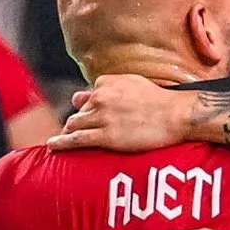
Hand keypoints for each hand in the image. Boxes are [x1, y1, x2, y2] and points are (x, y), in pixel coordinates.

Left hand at [48, 74, 194, 152]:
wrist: (176, 115)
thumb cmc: (162, 100)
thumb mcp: (135, 82)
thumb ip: (114, 85)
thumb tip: (97, 90)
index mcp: (106, 84)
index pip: (87, 97)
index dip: (88, 108)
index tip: (88, 116)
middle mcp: (100, 98)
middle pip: (79, 111)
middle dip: (77, 121)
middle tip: (74, 133)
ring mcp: (102, 117)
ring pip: (74, 125)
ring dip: (67, 132)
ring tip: (61, 141)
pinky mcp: (105, 136)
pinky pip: (76, 140)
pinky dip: (61, 143)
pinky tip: (53, 147)